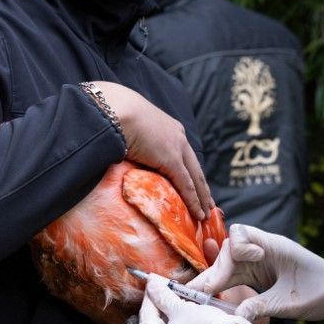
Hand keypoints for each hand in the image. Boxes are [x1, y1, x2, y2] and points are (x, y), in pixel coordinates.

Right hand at [91, 81, 212, 219]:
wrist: (113, 110)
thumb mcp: (129, 129)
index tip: (197, 185)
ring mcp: (177, 148)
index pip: (184, 155)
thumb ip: (134, 142)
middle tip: (209, 204)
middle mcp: (178, 137)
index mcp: (169, 128)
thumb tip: (125, 152)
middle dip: (203, 187)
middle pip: (195, 168)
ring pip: (195, 178)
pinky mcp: (171, 160)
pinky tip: (198, 213)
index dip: (191, 172)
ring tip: (206, 214)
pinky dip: (193, 201)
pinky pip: (186, 185)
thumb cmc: (113, 116)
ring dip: (202, 197)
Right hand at [185, 223, 323, 323]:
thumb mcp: (292, 304)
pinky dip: (221, 284)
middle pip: (228, 252)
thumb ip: (262, 307)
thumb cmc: (323, 292)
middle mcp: (262, 251)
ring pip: (227, 264)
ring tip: (197, 295)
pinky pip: (233, 275)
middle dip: (215, 271)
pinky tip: (209, 296)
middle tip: (201, 292)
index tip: (248, 262)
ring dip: (214, 279)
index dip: (237, 247)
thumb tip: (236, 317)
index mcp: (274, 247)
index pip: (241, 233)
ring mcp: (258, 262)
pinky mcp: (256, 274)